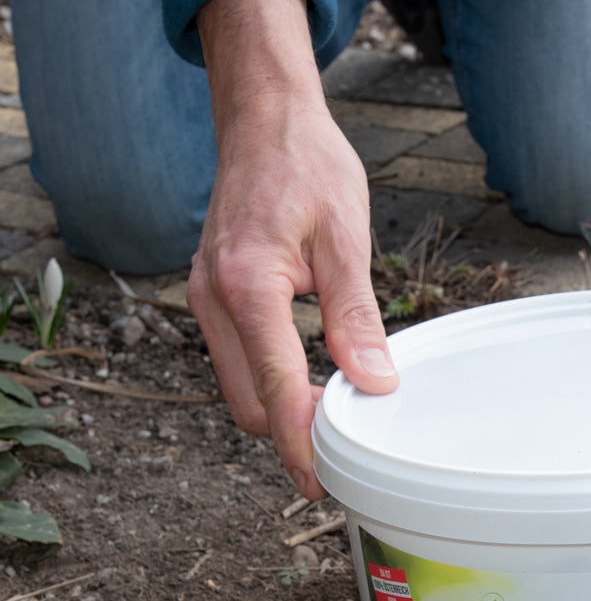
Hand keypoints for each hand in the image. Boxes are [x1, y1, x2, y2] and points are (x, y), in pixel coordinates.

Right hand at [188, 0, 396, 499]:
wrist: (264, 122)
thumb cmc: (307, 168)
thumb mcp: (346, 240)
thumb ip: (356, 319)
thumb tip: (376, 385)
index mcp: (247, 285)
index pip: (275, 388)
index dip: (301, 442)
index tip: (327, 479)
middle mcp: (213, 299)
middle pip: (248, 403)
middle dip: (291, 439)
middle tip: (345, 461)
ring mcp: (205, 299)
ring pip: (238, 388)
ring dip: (280, 416)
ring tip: (334, 433)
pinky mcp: (214, 297)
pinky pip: (237, 361)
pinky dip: (270, 385)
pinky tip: (311, 390)